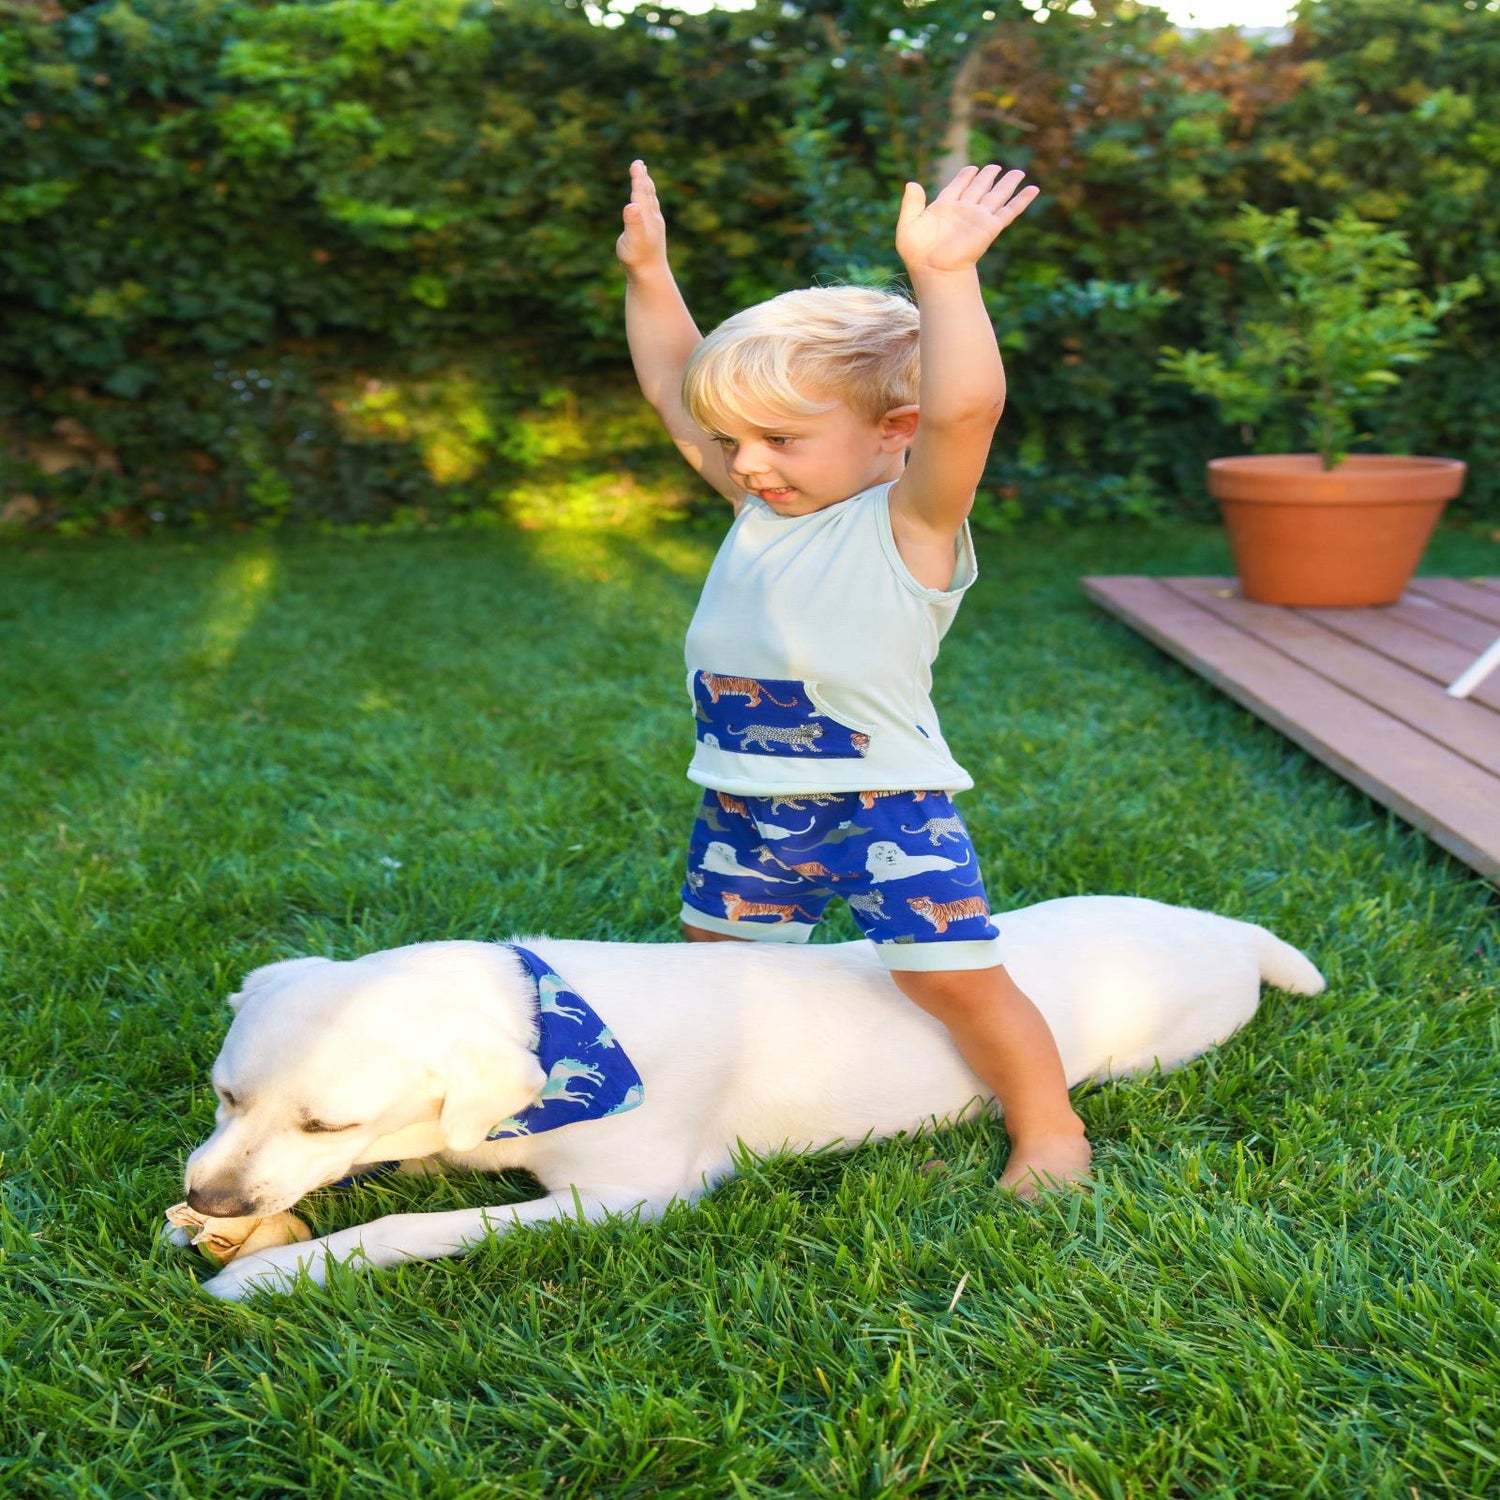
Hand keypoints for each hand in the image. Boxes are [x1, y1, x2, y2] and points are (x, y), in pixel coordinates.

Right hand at [616, 158, 669, 275]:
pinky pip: (650, 212)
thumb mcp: (632, 239)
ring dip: (647, 188)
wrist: (650, 275)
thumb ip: (633, 221)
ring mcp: (654, 226)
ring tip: (645, 177)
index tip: (636, 164)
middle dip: (643, 178)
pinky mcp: (652, 234)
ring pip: (651, 202)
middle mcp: (652, 218)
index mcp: (646, 216)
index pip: (641, 192)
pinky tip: (646, 205)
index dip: (638, 178)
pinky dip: (648, 202)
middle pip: (647, 193)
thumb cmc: (638, 258)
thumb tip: (631, 205)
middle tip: (639, 164)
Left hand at [895, 164, 1038, 275]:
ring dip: (1007, 183)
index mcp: (945, 207)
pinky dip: (1022, 200)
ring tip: (1018, 172)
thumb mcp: (908, 224)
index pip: (958, 186)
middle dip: (987, 176)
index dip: (965, 176)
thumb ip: (911, 203)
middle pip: (979, 188)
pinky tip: (1034, 189)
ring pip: (996, 195)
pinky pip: (1009, 211)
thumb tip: (912, 183)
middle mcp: (964, 210)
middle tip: (995, 167)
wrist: (933, 270)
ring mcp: (978, 218)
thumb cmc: (917, 253)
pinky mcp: (990, 227)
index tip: (972, 169)